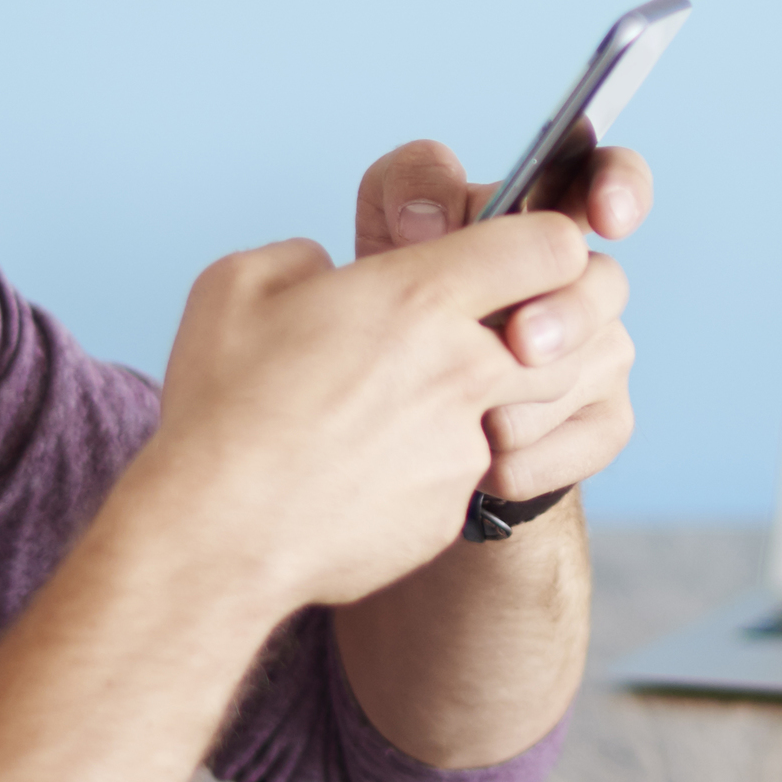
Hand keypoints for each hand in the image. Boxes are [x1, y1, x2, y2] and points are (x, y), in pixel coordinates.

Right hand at [143, 211, 589, 611]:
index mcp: (419, 297)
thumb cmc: (221, 407)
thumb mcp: (239, 286)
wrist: (216, 535)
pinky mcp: (451, 510)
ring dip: (488, 401)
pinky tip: (366, 474)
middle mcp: (463, 369)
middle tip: (468, 339)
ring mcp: (464, 447)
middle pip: (565, 337)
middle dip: (536, 333)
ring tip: (404, 409)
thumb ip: (302, 259)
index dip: (545, 249)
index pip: (553, 246)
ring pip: (519, 410)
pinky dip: (431, 469)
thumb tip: (324, 272)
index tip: (508, 264)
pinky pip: (464, 475)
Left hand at [355, 141, 646, 503]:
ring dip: (517, 400)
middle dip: (566, 315)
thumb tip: (429, 220)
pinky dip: (518, 459)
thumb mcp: (388, 229)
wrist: (400, 420)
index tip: (609, 214)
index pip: (609, 179)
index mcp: (544, 224)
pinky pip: (578, 443)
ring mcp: (603, 355)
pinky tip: (480, 463)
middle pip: (605, 283)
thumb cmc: (402, 306)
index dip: (622, 187)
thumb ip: (411, 190)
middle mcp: (586, 286)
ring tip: (460, 418)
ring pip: (586, 371)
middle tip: (521, 342)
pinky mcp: (606, 424)